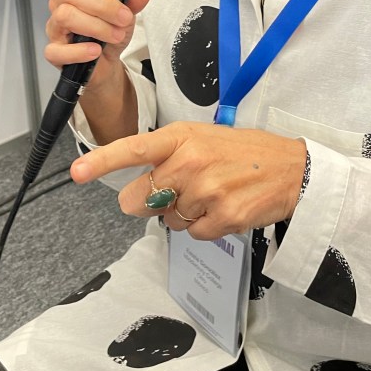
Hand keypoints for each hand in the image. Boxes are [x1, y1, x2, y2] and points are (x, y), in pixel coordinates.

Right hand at [44, 0, 155, 90]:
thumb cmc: (111, 32)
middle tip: (124, 18)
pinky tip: (95, 51)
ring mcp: (55, 26)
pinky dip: (80, 51)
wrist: (107, 63)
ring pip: (65, 16)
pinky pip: (58, 49)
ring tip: (115, 35)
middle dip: (103, 5)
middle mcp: (63, 2)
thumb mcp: (128, 13)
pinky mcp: (54, 51)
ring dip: (96, 27)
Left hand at [70, 121, 307, 240]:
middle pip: (141, 197)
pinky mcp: (223, 217)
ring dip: (184, 213)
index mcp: (182, 137)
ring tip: (213, 193)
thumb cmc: (244, 152)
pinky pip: (193, 233)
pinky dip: (204, 227)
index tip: (76, 172)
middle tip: (176, 191)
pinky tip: (225, 207)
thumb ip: (167, 159)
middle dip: (149, 201)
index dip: (102, 161)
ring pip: (168, 218)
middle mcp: (190, 162)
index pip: (134, 149)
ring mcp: (207, 191)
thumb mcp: (203, 139)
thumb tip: (136, 195)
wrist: (294, 169)